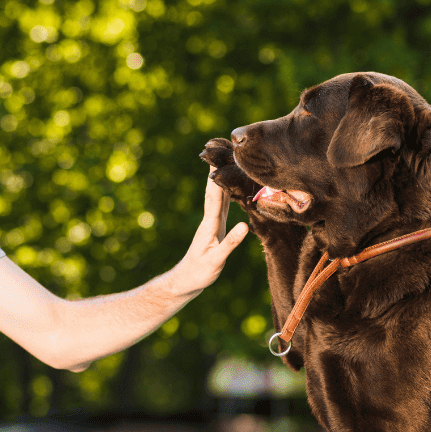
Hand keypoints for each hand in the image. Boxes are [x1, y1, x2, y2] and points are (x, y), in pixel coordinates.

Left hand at [170, 167, 249, 297]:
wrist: (186, 281)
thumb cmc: (199, 273)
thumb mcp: (216, 261)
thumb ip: (230, 244)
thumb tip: (244, 226)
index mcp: (210, 225)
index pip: (215, 197)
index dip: (217, 178)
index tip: (220, 159)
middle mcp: (210, 220)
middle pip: (216, 191)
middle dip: (219, 171)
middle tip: (222, 150)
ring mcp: (212, 223)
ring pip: (218, 196)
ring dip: (222, 179)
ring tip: (226, 162)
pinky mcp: (216, 229)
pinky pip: (222, 206)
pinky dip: (226, 193)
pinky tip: (230, 187)